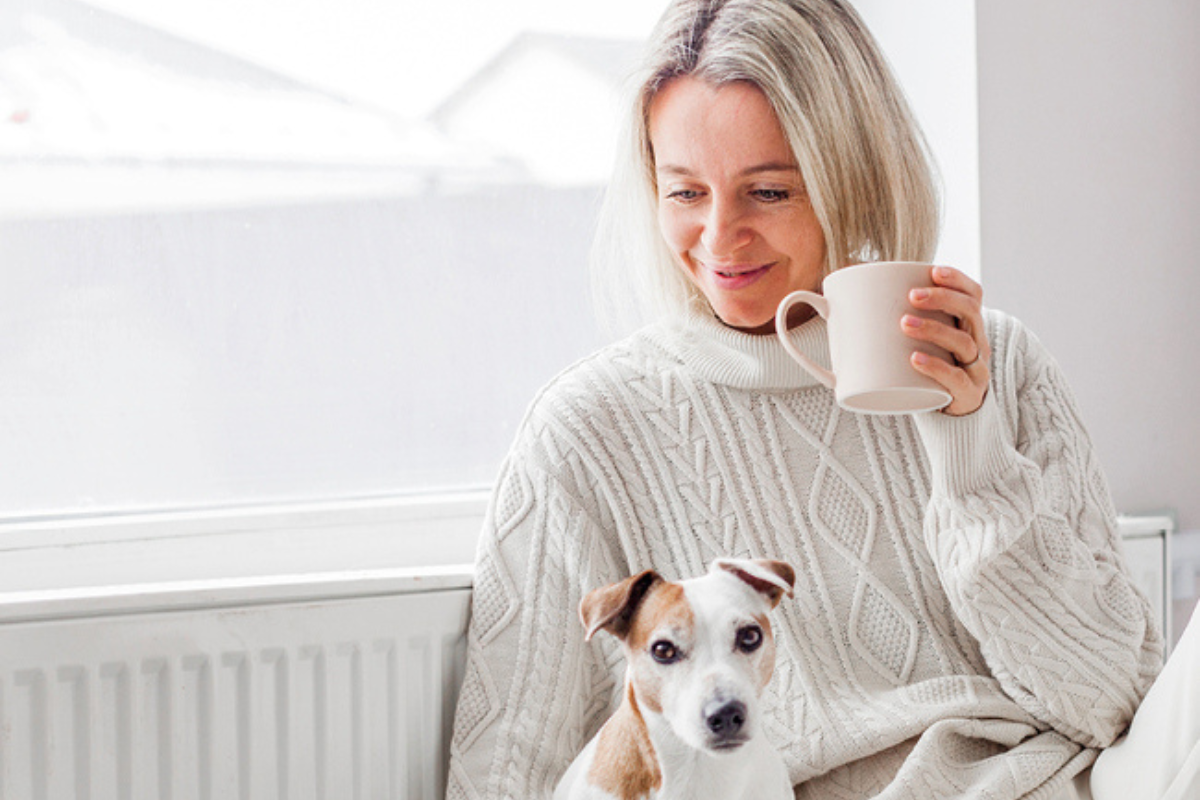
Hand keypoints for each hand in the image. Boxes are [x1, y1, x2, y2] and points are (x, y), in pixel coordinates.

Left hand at [901, 266, 989, 415]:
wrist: (954, 412)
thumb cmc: (930, 369)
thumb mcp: (923, 342)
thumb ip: (893, 321)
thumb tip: (831, 302)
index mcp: (968, 326)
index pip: (973, 294)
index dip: (957, 280)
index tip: (933, 271)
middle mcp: (978, 342)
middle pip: (970, 311)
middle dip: (942, 299)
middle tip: (911, 297)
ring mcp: (976, 368)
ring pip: (963, 342)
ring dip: (934, 329)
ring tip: (905, 324)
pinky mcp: (967, 393)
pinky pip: (956, 377)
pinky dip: (936, 366)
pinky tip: (915, 359)